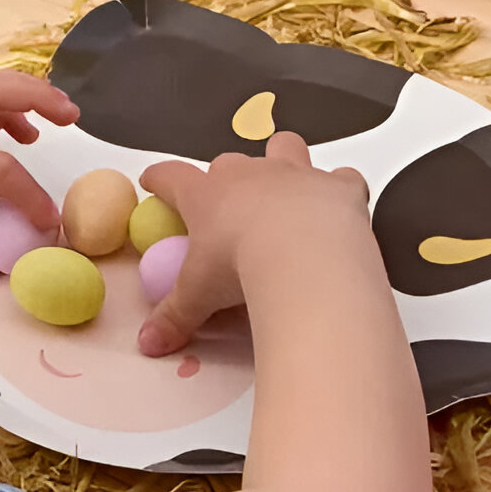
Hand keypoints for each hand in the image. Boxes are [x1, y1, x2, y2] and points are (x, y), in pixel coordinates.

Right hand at [137, 132, 368, 356]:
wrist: (305, 258)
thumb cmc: (240, 269)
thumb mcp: (199, 298)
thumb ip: (175, 317)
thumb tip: (148, 344)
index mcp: (208, 195)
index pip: (172, 177)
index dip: (160, 179)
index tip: (154, 182)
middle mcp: (250, 174)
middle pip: (229, 162)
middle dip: (227, 177)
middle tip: (231, 208)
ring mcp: (296, 174)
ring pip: (285, 147)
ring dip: (284, 160)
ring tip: (287, 189)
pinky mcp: (337, 186)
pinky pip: (341, 177)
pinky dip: (340, 189)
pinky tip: (338, 208)